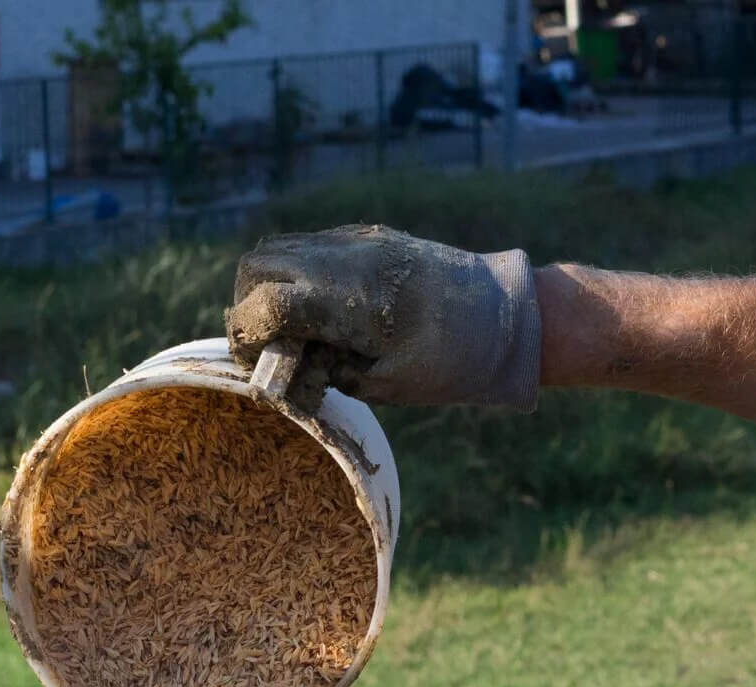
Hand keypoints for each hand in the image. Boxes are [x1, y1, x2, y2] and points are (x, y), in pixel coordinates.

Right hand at [226, 224, 540, 409]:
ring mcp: (357, 238)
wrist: (508, 315)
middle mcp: (347, 256)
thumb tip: (282, 367)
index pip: (265, 301)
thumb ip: (326, 371)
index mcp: (350, 297)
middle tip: (269, 346)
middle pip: (259, 265)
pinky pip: (312, 246)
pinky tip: (322, 309)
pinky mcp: (369, 235)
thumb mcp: (385, 383)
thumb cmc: (453, 362)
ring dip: (271, 287)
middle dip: (249, 306)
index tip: (255, 364)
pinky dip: (299, 275)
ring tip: (295, 329)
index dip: (247, 334)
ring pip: (281, 248)